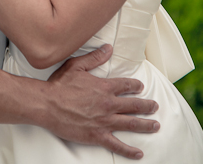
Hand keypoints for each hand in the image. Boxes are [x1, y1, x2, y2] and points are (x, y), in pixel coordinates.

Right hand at [42, 45, 158, 159]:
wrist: (47, 105)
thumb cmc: (59, 86)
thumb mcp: (76, 66)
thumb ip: (94, 58)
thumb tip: (108, 48)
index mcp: (104, 87)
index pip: (127, 86)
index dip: (136, 86)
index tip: (141, 87)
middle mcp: (108, 104)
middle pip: (134, 105)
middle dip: (147, 106)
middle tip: (154, 106)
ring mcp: (104, 121)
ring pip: (131, 123)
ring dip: (146, 125)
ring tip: (155, 125)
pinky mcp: (97, 135)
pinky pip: (117, 145)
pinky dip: (129, 150)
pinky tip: (139, 153)